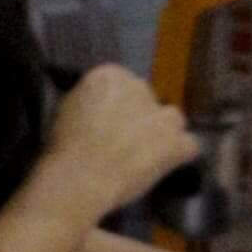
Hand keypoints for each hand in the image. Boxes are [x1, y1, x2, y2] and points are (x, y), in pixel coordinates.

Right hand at [44, 58, 200, 219]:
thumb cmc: (63, 147)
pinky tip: (165, 167)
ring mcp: (161, 114)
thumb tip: (100, 110)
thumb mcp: (67, 109)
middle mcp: (139, 87)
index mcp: (110, 75)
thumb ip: (91, 102)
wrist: (79, 176)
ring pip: (172, 119)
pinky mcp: (175, 142)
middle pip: (147, 101)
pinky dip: (179, 156)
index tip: (107, 126)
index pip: (123, 85)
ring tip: (147, 155)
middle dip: (140, 120)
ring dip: (164, 133)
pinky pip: (189, 146)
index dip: (117, 108)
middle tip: (123, 144)